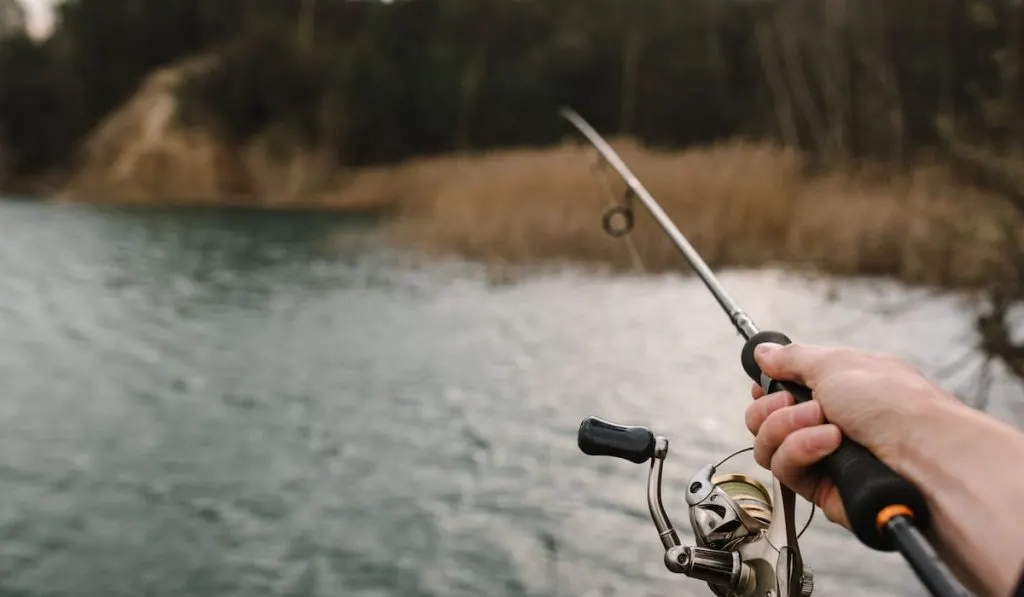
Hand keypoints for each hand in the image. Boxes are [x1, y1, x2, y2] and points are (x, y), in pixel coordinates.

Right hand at [743, 342, 960, 527]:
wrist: (926, 455)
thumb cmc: (893, 403)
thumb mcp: (836, 363)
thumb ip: (792, 358)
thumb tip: (763, 351)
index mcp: (834, 390)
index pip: (782, 391)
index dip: (766, 389)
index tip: (763, 384)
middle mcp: (825, 423)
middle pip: (763, 420)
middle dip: (772, 408)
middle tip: (793, 402)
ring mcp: (821, 457)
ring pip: (768, 446)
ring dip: (787, 429)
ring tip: (825, 425)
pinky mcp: (820, 488)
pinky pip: (785, 470)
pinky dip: (802, 451)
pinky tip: (830, 444)